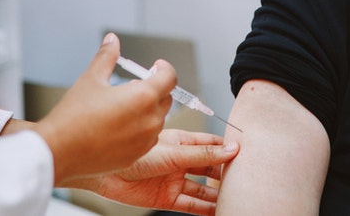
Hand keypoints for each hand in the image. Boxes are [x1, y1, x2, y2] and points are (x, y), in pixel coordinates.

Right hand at [33, 33, 176, 183]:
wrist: (59, 151)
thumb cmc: (74, 116)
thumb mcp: (91, 78)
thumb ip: (107, 56)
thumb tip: (112, 40)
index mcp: (144, 97)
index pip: (170, 78)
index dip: (164, 69)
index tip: (156, 66)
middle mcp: (150, 120)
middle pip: (165, 99)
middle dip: (155, 89)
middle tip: (134, 85)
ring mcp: (145, 141)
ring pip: (157, 120)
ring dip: (147, 110)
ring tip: (122, 106)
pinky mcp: (136, 156)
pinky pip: (147, 139)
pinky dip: (140, 129)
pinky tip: (118, 126)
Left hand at [66, 129, 238, 215]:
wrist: (102, 171)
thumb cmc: (130, 152)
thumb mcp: (172, 151)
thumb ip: (202, 154)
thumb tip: (230, 150)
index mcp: (180, 141)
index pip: (211, 144)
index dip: (228, 148)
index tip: (246, 153)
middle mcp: (179, 161)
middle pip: (210, 167)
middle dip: (226, 173)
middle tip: (245, 179)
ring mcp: (173, 180)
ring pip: (202, 188)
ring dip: (217, 194)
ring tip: (236, 198)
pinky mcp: (166, 198)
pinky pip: (191, 205)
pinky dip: (205, 210)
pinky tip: (218, 211)